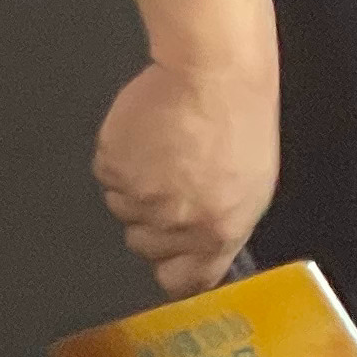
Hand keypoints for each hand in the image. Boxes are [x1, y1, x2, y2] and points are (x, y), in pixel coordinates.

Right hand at [94, 57, 279, 297]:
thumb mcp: (251, 188)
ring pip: (121, 207)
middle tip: (171, 183)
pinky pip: (106, 173)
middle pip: (143, 244)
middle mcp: (177, 221)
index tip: (169, 261)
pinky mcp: (113, 165)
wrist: (213, 76)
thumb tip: (203, 249)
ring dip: (135, 183)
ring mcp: (141, 195)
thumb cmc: (240, 121)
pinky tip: (147, 136)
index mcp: (218, 232)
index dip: (173, 269)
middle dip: (151, 220)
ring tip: (163, 150)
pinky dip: (120, 156)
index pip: (184, 280)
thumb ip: (221, 227)